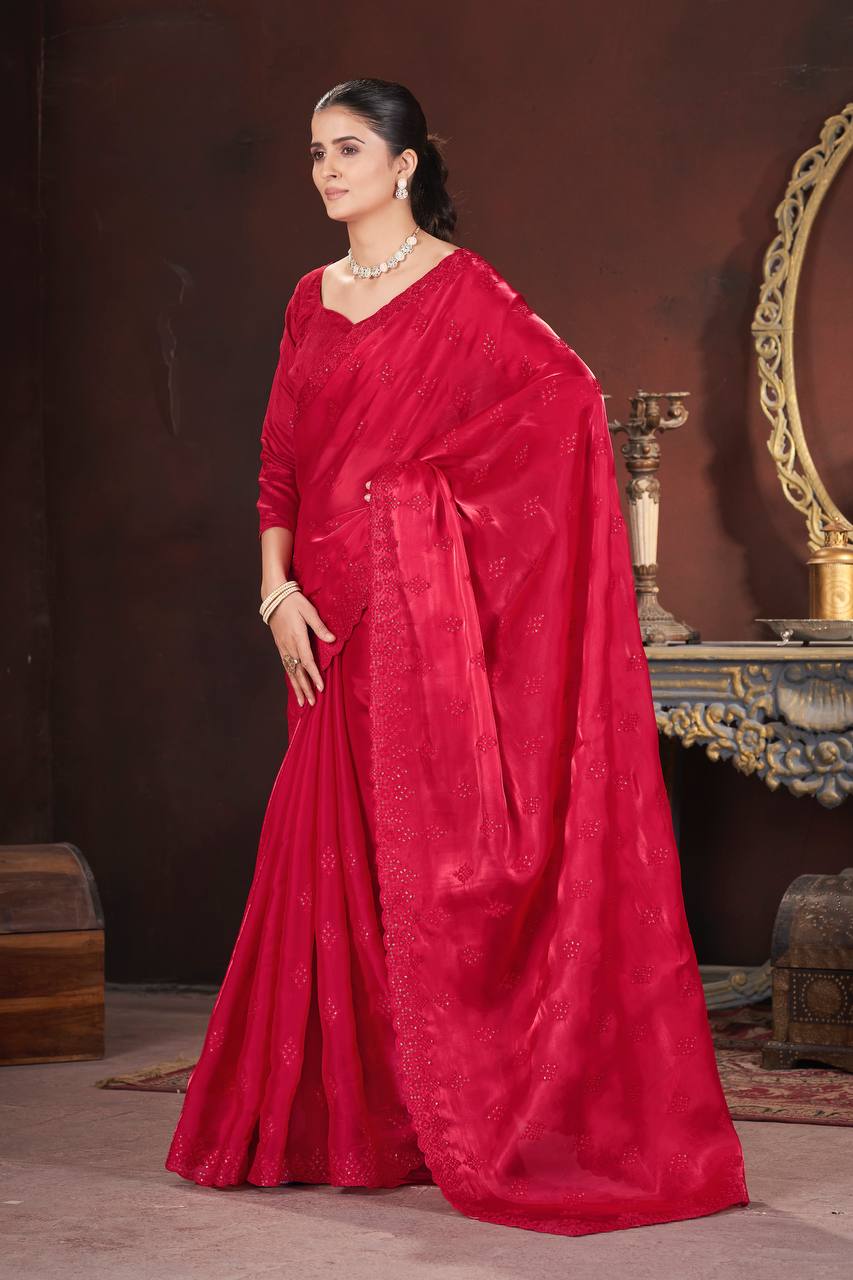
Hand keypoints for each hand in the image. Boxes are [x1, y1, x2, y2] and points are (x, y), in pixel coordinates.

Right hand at [267, 591, 334, 706]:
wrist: (273, 596)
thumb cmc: (294, 601)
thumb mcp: (309, 611)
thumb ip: (320, 627)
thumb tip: (332, 639)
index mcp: (298, 637)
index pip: (307, 661)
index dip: (314, 676)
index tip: (320, 688)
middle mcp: (289, 645)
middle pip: (298, 671)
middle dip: (305, 688)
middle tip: (312, 703)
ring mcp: (283, 647)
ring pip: (290, 671)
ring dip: (296, 687)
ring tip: (302, 702)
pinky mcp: (280, 645)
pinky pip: (285, 665)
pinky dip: (290, 677)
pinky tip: (293, 685)